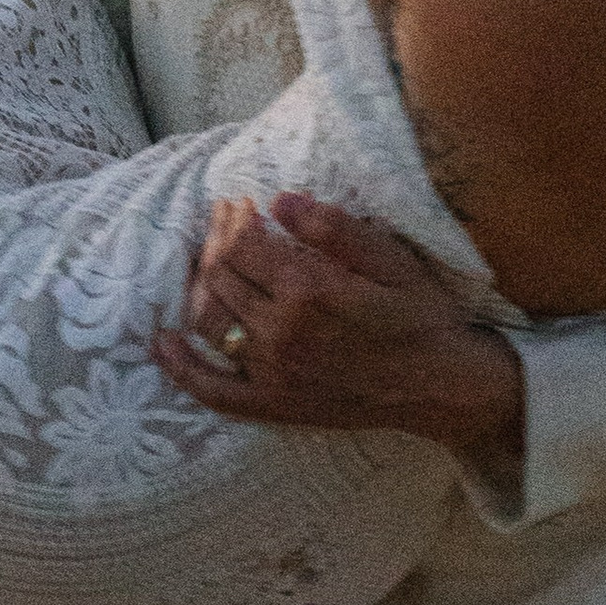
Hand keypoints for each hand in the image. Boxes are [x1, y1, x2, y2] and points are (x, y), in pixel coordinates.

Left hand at [154, 189, 522, 485]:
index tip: (241, 202)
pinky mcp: (275, 405)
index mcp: (309, 291)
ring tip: (207, 260)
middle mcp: (281, 333)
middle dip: (216, 240)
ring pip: (210, 321)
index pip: (244, 244)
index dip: (235, 217)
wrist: (442, 385)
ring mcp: (273, 373)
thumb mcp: (390, 259)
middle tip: (227, 221)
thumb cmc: (422, 315)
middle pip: (221, 276)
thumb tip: (279, 199)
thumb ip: (333, 229)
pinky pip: (215, 392)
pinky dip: (183, 368)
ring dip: (198, 284)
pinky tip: (163, 344)